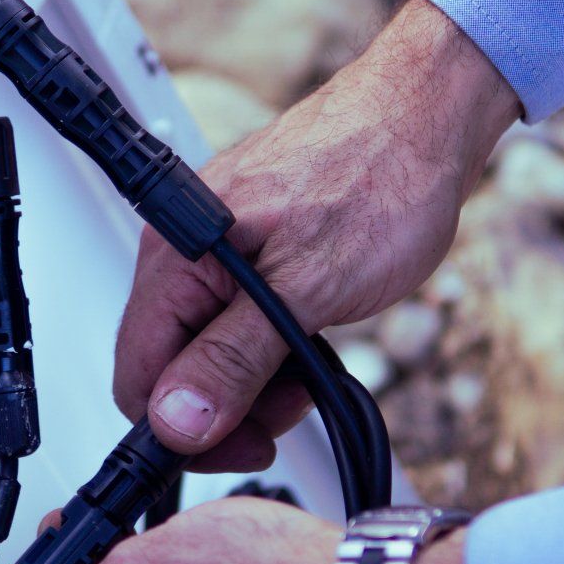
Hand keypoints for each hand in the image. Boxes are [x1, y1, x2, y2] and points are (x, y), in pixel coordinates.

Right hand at [116, 0, 520, 467]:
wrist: (425, 119)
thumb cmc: (379, 179)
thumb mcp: (309, 290)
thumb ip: (234, 360)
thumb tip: (177, 421)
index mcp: (178, 256)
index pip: (137, 377)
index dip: (185, 429)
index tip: (244, 444)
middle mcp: (183, 250)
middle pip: (169, 369)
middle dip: (227, 406)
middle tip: (292, 406)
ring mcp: (214, 248)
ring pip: (205, 348)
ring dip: (254, 380)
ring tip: (310, 371)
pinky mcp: (247, 248)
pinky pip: (235, 319)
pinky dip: (269, 345)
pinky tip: (311, 336)